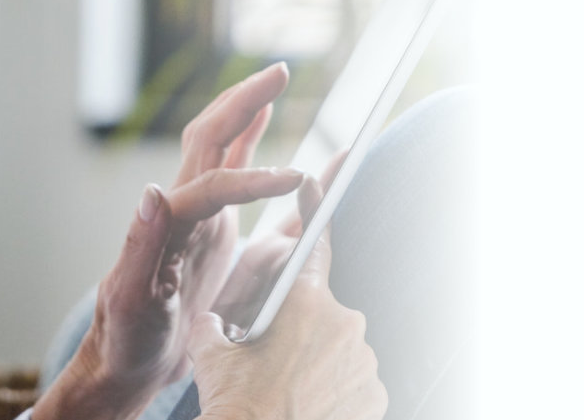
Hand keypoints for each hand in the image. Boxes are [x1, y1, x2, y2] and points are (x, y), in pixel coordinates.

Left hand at [35, 64, 300, 419]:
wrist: (125, 363)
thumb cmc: (124, 338)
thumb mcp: (128, 299)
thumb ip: (139, 245)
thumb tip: (151, 190)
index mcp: (166, 222)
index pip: (214, 183)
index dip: (253, 179)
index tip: (293, 179)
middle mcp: (179, 209)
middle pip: (211, 137)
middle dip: (243, 101)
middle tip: (278, 71)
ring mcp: (194, 216)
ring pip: (219, 147)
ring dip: (244, 111)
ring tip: (272, 82)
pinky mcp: (205, 230)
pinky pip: (230, 176)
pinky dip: (248, 144)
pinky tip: (262, 127)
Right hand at [189, 180, 386, 419]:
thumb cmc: (236, 405)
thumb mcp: (211, 355)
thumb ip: (213, 324)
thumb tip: (209, 321)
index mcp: (305, 302)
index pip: (314, 244)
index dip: (313, 213)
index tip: (317, 186)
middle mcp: (344, 325)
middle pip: (321, 311)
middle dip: (300, 325)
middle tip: (272, 354)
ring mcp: (363, 362)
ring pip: (339, 348)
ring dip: (317, 360)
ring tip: (287, 387)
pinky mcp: (374, 395)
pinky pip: (354, 382)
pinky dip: (334, 390)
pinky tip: (308, 404)